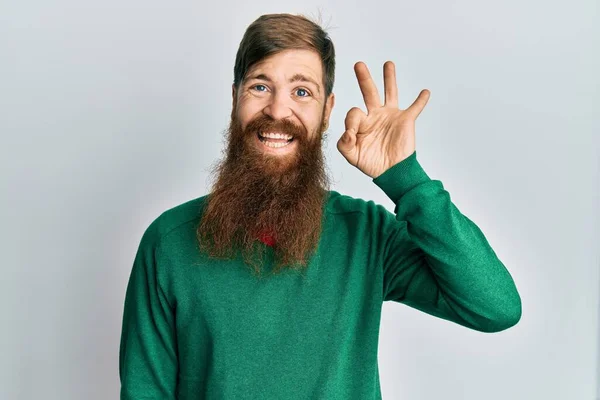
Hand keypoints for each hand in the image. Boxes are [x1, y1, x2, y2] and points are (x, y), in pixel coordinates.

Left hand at [337, 61, 429, 178]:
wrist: (392, 171)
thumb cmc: (371, 164)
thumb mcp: (351, 156)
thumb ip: (343, 144)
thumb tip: (347, 132)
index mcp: (362, 123)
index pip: (354, 112)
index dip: (351, 121)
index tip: (352, 134)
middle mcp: (375, 116)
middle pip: (369, 92)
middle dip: (364, 78)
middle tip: (358, 65)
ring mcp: (391, 116)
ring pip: (390, 92)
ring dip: (389, 78)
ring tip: (387, 64)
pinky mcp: (405, 120)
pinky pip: (415, 107)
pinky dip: (421, 100)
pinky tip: (425, 92)